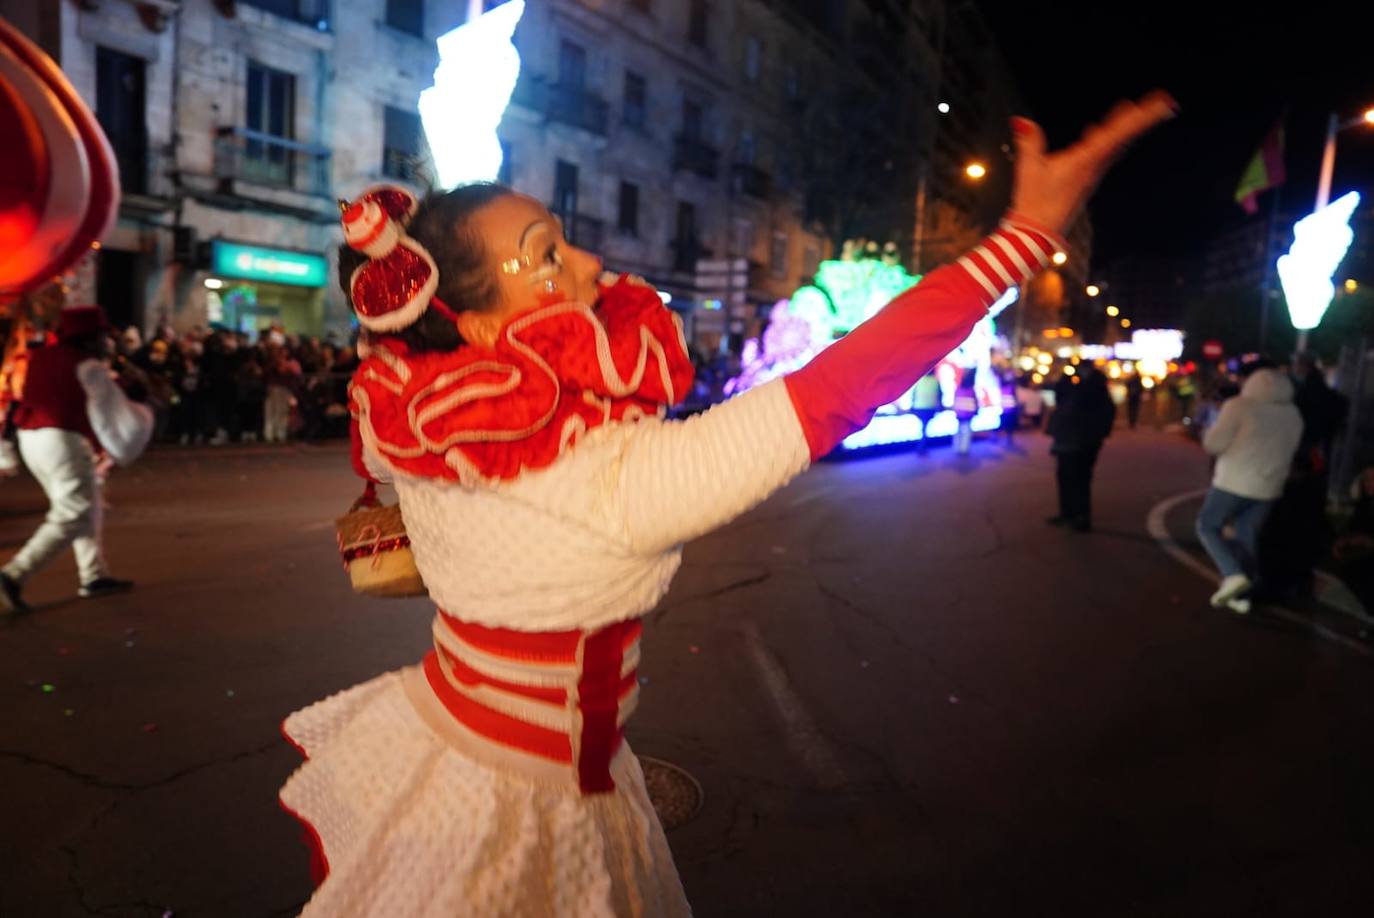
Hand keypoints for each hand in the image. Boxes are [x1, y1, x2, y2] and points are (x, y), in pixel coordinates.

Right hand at [1010, 91, 1177, 235]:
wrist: (1037, 234)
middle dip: (1142, 117)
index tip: (1165, 104)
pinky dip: (1105, 138)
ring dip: (1124, 125)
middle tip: (1164, 100)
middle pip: (1124, 136)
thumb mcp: (1030, 170)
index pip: (1119, 132)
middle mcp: (1095, 166)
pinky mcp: (1083, 179)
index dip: (1143, 116)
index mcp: (1087, 160)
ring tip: (1132, 107)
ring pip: (1114, 144)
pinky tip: (1097, 131)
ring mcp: (1091, 174)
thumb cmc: (1035, 204)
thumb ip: (1030, 142)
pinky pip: (1101, 153)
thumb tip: (1021, 121)